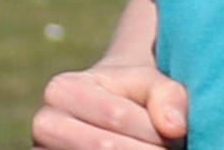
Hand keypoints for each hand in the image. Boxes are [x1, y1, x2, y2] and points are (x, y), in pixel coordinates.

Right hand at [31, 62, 187, 148]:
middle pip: (105, 147)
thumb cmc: (132, 95)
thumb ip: (165, 93)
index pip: (116, 115)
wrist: (110, 113)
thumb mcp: (148, 81)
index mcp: (61, 90)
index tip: (179, 134)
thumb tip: (175, 127)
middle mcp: (45, 124)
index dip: (155, 130)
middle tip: (170, 149)